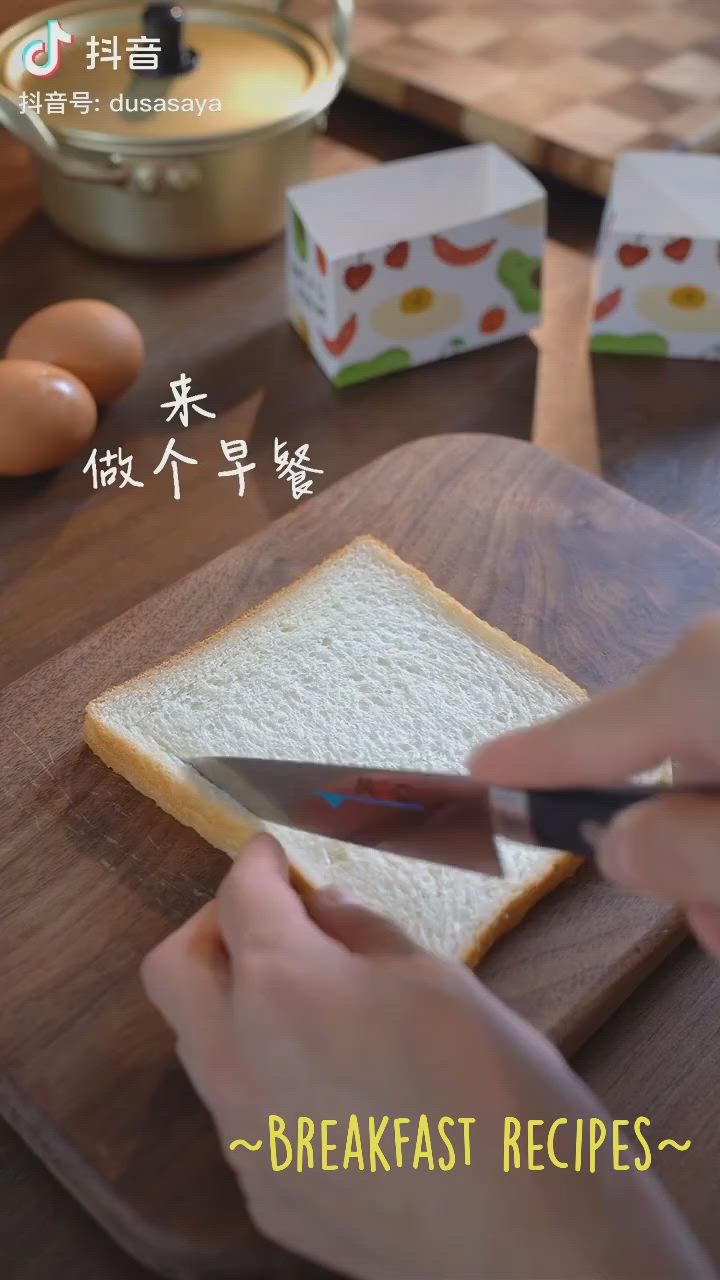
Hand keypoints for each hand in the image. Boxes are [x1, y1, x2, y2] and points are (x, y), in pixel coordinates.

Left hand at [142, 835, 709, 1279]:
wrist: (533, 1241)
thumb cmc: (499, 1087)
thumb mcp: (440, 979)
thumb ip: (364, 934)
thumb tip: (325, 908)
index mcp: (282, 987)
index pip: (240, 896)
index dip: (258, 861)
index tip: (276, 852)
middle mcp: (238, 1063)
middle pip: (174, 969)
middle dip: (214, 928)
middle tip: (275, 921)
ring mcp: (245, 1142)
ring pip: (203, 1048)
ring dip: (237, 1008)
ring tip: (315, 1006)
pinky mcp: (267, 1199)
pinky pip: (244, 1119)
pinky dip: (270, 1081)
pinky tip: (342, 1093)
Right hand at [470, 616, 719, 957]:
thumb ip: (681, 852)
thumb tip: (618, 846)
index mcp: (699, 680)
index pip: (583, 737)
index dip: (526, 765)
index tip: (477, 770)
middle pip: (660, 763)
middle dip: (673, 845)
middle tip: (714, 918)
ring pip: (712, 769)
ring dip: (716, 842)